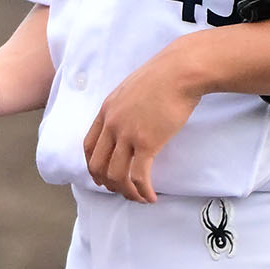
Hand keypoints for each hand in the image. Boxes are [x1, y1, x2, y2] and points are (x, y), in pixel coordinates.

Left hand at [84, 45, 201, 203]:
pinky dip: (143, 191)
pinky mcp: (147, 143)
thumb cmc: (164, 76)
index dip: (93, 166)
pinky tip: (151, 197)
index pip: (89, 146)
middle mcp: (112, 124)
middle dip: (107, 183)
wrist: (180, 71)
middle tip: (121, 191)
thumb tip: (131, 118)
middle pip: (98, 164)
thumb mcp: (132, 88)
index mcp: (106, 110)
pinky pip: (138, 176)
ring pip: (116, 175)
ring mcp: (127, 134)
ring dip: (126, 192)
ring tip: (139, 197)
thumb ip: (125, 106)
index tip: (102, 177)